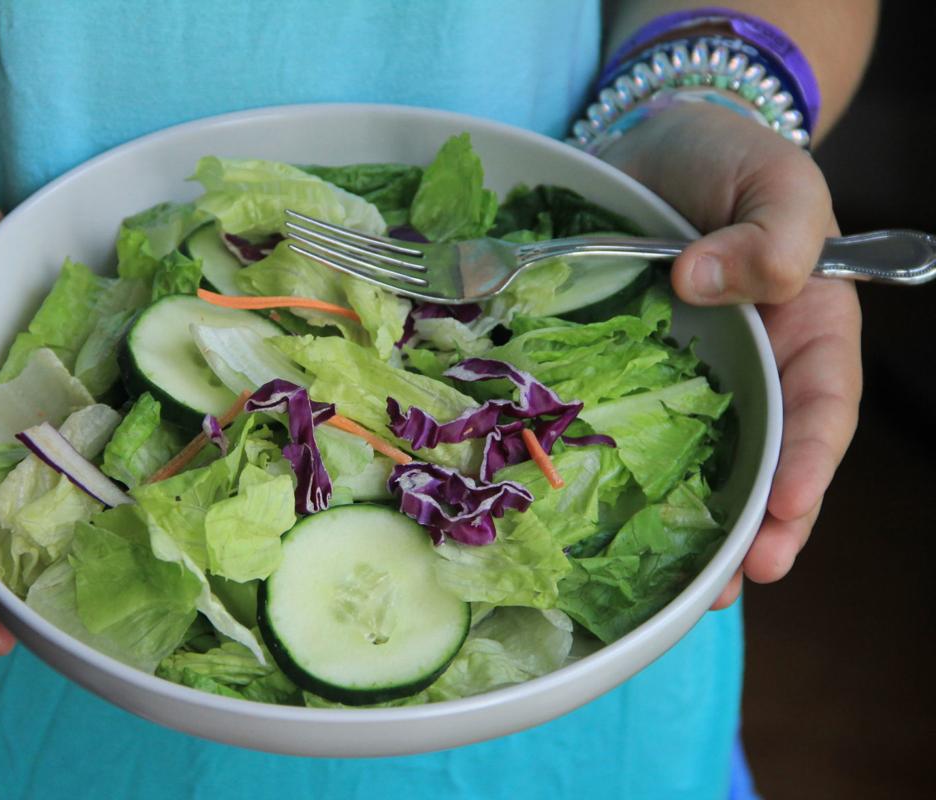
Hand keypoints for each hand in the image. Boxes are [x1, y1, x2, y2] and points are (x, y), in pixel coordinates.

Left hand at [600, 102, 862, 608]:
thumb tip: (704, 283)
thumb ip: (772, 231)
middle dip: (755, 529)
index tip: (783, 517)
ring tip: (681, 591)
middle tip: (732, 585)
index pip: (820, 409)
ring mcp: (689, 380)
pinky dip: (627, 482)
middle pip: (766, 461)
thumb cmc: (727, 158)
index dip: (807, 468)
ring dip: (696, 529)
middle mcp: (754, 369)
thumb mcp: (773, 177)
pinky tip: (605, 527)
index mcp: (809, 328)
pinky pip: (631, 434)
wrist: (651, 143)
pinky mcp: (627, 377)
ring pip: (702, 465)